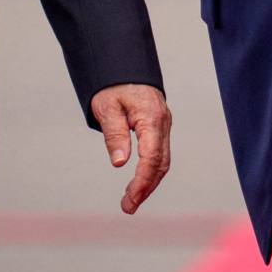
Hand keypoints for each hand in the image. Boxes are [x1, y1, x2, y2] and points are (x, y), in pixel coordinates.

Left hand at [90, 83, 171, 213]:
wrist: (124, 65)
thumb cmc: (113, 85)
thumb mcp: (107, 107)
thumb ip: (115, 134)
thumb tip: (119, 163)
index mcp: (151, 117)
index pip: (151, 157)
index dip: (142, 181)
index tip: (131, 199)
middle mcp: (163, 123)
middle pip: (161, 163)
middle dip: (146, 188)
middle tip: (128, 207)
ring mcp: (164, 125)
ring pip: (163, 161)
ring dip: (149, 183)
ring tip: (131, 201)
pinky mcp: (160, 128)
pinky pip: (160, 154)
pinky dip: (151, 171)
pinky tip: (139, 183)